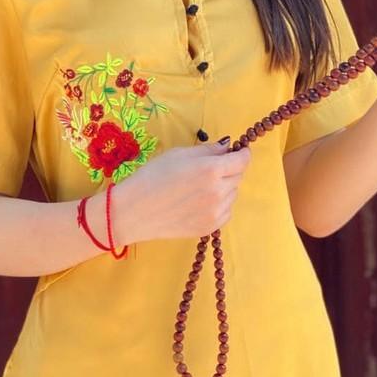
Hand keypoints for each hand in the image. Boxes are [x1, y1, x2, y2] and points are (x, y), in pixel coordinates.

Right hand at [113, 139, 252, 244]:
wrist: (134, 211)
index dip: (242, 153)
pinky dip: (219, 204)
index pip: (242, 160)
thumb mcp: (179, 153)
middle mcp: (218, 192)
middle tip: (209, 169)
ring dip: (224, 187)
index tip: (238, 151)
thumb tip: (227, 147)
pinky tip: (199, 202)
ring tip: (199, 187)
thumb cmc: (153, 176)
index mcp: (211, 170)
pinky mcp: (209, 228)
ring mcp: (215, 213)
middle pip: (238, 176)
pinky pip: (225, 211)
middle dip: (229, 169)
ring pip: (232, 194)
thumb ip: (208, 150)